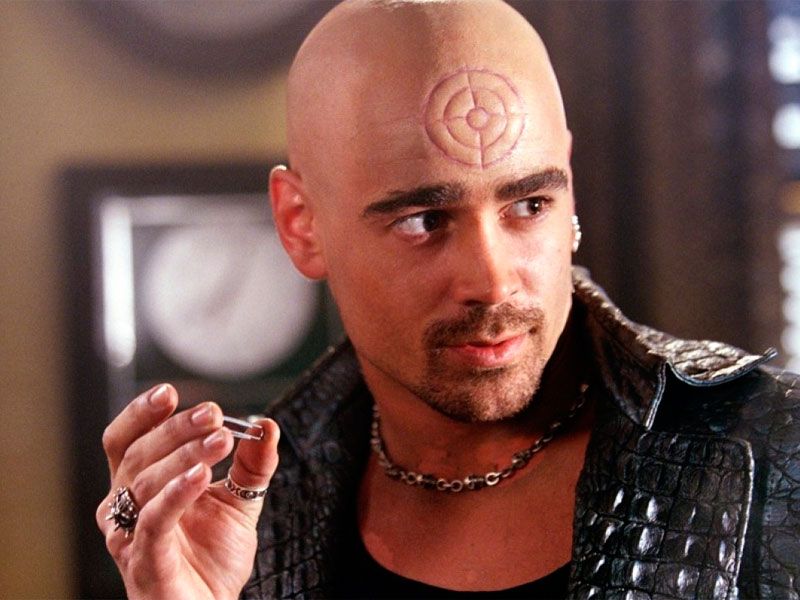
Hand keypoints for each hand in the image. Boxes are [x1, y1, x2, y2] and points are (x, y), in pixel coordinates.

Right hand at [96, 384, 278, 599]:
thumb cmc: (213, 557)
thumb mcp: (240, 502)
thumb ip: (253, 465)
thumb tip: (268, 425)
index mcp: (141, 484)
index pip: (127, 439)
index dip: (142, 413)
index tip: (171, 392)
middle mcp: (126, 506)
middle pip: (138, 453)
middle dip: (176, 428)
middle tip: (213, 414)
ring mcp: (130, 534)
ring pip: (145, 482)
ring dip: (184, 454)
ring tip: (220, 440)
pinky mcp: (145, 561)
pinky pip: (154, 521)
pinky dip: (176, 493)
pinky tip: (200, 475)